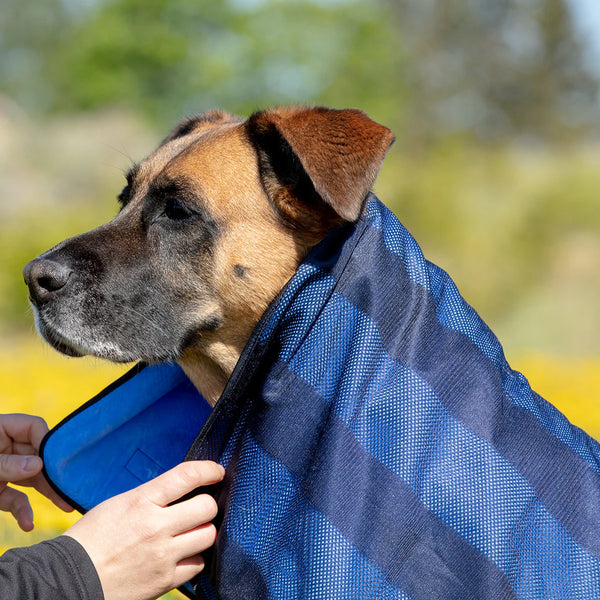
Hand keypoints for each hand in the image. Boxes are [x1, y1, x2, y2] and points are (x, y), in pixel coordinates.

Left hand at [0, 413, 72, 530]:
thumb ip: (8, 464)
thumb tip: (40, 465)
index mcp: (1, 429)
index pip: (34, 428)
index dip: (47, 442)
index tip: (57, 461)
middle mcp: (5, 447)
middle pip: (38, 455)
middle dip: (53, 474)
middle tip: (72, 486)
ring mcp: (3, 469)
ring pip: (31, 479)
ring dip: (47, 494)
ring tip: (67, 506)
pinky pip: (15, 498)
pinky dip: (22, 511)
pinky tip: (27, 524)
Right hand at [64, 460, 224, 599]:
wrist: (69, 580)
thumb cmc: (90, 539)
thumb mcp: (118, 504)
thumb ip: (151, 496)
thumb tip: (179, 490)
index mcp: (141, 501)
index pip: (186, 476)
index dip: (208, 470)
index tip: (216, 471)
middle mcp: (156, 526)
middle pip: (207, 507)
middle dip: (207, 505)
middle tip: (198, 508)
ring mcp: (163, 555)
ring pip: (208, 535)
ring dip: (203, 531)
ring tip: (190, 532)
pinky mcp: (165, 580)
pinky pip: (198, 564)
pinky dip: (194, 559)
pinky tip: (182, 554)